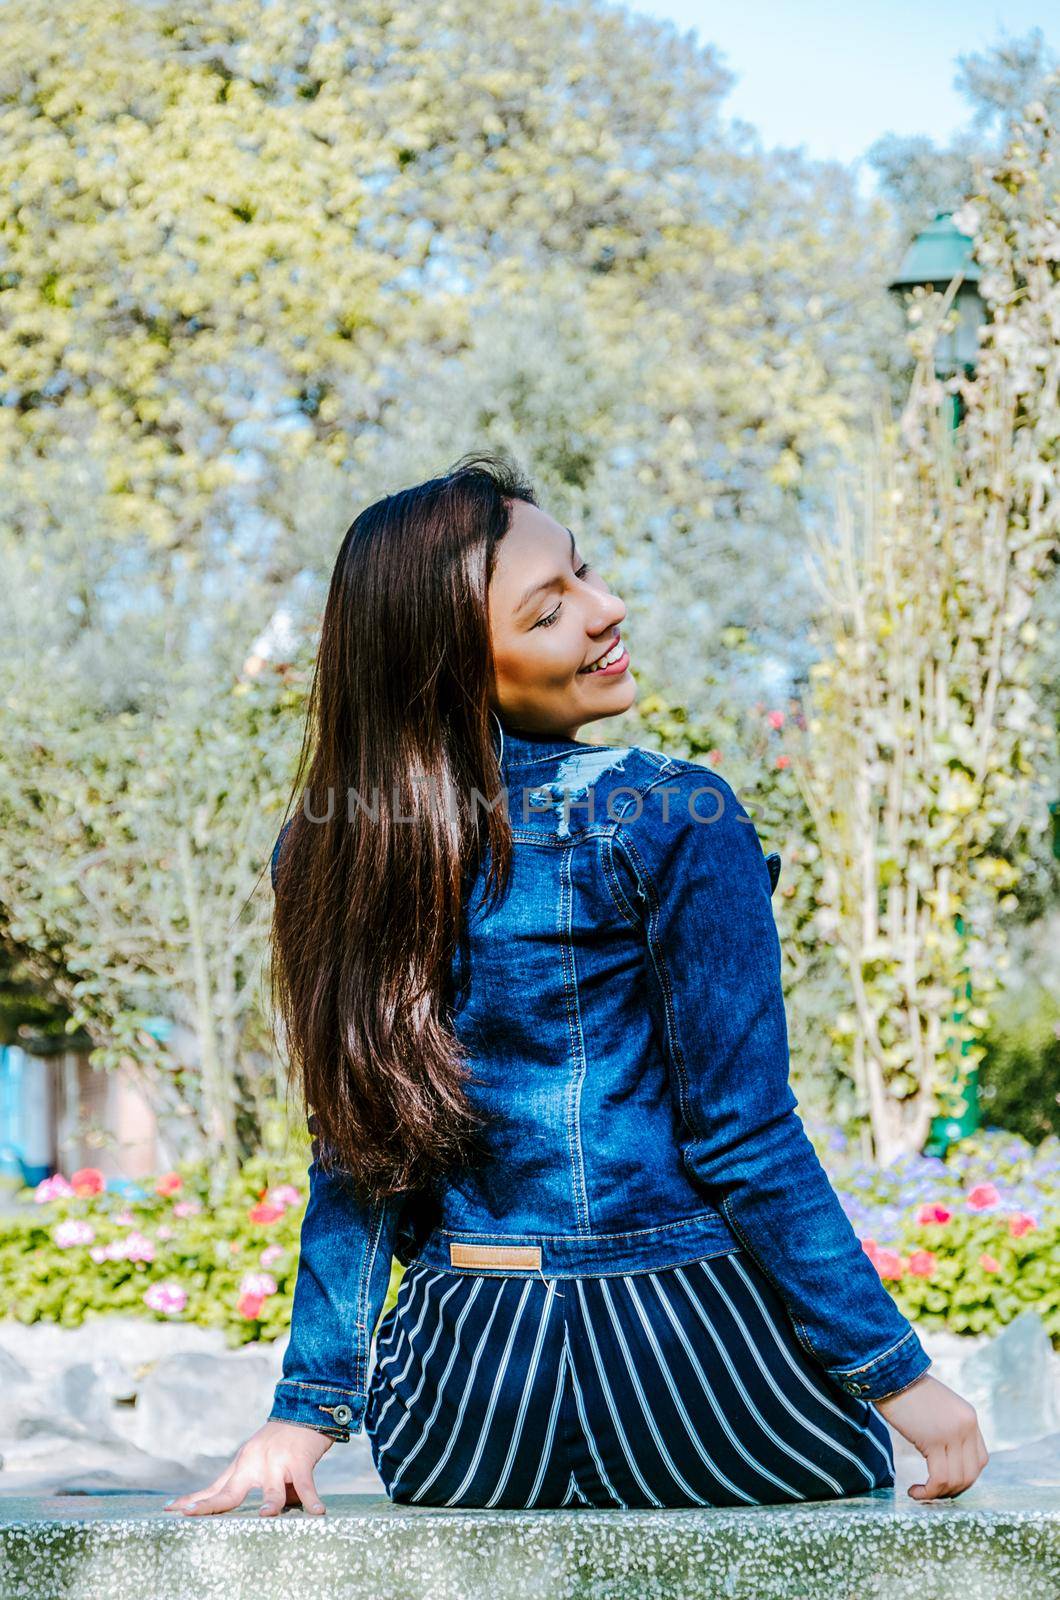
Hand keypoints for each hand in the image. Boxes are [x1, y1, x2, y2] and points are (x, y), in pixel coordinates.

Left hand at [164, 1418, 332, 1516]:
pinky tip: (318, 1512)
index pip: (214, 1488)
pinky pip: (305, 1484)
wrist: (305, 1408)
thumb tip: (251, 1515)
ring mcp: (276, 1461)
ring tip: (267, 1515)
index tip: (170, 1510)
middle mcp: (254, 1463)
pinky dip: (312, 1499)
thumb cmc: (282, 1442)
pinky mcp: (299, 1460)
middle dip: (210, 1505)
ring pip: (271, 1488)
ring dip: (271, 1502)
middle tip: (191, 1515)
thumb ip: (251, 1485)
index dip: (194, 1500)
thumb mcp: (259, 1460)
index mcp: (242, 1464)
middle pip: (230, 1491)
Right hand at [874, 1373, 987, 1500]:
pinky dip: (928, 1492)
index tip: (945, 1482)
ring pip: (956, 1480)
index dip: (965, 1477)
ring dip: (939, 1494)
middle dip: (953, 1490)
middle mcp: (967, 1426)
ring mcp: (953, 1433)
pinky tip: (914, 1491)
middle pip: (971, 1474)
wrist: (890, 1374)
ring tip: (920, 1493)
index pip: (980, 1460)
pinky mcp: (935, 1440)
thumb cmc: (907, 1391)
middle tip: (933, 1492)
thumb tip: (947, 1458)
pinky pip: (939, 1478)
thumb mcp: (939, 1409)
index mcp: (969, 1417)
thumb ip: (950, 1428)